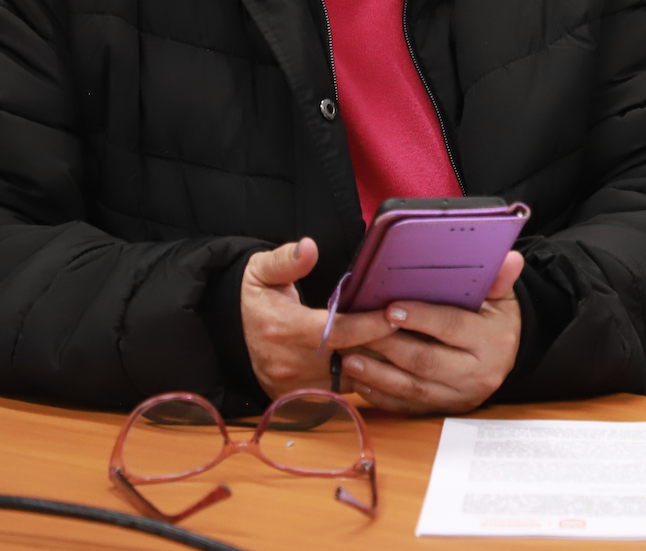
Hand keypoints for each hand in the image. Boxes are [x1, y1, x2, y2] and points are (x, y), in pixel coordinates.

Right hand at [240, 238, 394, 397]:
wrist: (229, 335)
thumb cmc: (255, 299)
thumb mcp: (261, 271)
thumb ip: (285, 260)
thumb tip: (309, 247)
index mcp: (285, 329)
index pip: (337, 332)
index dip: (369, 325)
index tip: (395, 314)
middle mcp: (291, 363)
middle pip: (350, 359)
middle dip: (383, 348)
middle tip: (415, 334)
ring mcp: (296, 386)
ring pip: (350, 381)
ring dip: (377, 367)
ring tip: (406, 350)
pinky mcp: (301, 398)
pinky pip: (342, 394)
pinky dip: (363, 380)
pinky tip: (385, 367)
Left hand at [342, 250, 524, 414]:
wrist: (508, 355)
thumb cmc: (495, 318)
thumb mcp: (501, 295)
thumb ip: (498, 278)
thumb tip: (509, 258)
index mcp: (492, 340)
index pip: (452, 326)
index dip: (421, 318)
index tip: (390, 308)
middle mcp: (478, 373)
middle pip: (427, 361)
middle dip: (389, 347)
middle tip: (357, 332)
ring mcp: (460, 395)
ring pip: (414, 388)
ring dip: (378, 374)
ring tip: (349, 358)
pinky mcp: (445, 408)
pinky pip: (410, 406)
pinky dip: (382, 395)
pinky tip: (360, 382)